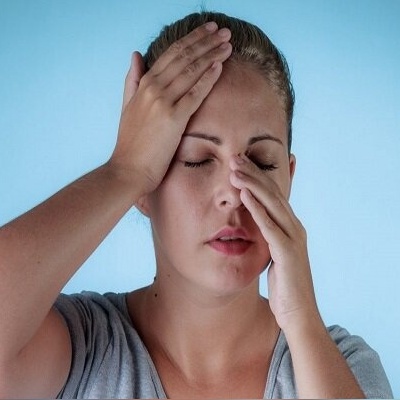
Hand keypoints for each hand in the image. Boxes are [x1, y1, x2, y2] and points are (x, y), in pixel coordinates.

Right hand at [109, 22, 231, 196]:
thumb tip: (136, 54)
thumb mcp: (127, 106)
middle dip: (206, 42)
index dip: (191, 39)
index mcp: (144, 84)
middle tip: (224, 31)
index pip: (171, 54)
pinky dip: (208, 78)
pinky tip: (220, 66)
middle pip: (184, 57)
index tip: (207, 31)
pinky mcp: (174, 119)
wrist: (129, 168)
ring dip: (212, 54)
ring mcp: (163, 102)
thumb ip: (133, 79)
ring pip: (191, 71)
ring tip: (228, 44)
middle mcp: (153, 88)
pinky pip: (195, 94)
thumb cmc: (130, 142)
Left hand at [229, 154, 319, 331]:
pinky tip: (243, 194)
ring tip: (235, 168)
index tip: (239, 162)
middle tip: (235, 156)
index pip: (273, 195)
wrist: (298, 315)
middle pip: (273, 193)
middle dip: (254, 173)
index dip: (257, 176)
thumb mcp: (274, 256)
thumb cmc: (284, 286)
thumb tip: (254, 226)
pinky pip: (269, 227)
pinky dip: (256, 209)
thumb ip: (267, 238)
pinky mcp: (287, 253)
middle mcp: (295, 228)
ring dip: (253, 184)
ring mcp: (293, 239)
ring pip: (272, 204)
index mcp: (290, 227)